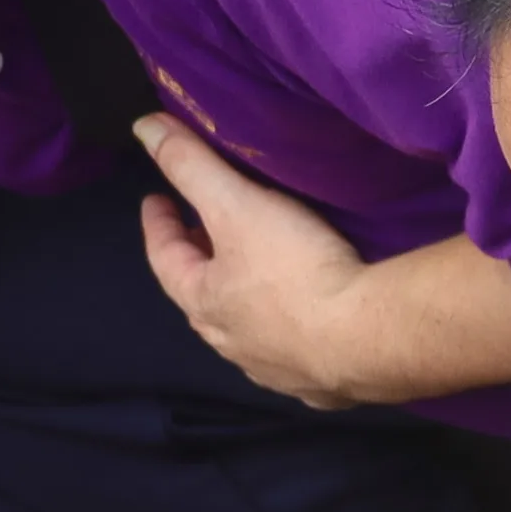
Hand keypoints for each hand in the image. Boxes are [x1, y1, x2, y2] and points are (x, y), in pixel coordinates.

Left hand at [130, 114, 393, 404]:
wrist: (366, 337)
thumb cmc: (294, 269)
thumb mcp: (237, 205)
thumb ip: (191, 165)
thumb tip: (144, 128)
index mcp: (203, 302)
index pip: (165, 258)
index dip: (159, 224)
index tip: (156, 199)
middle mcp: (228, 341)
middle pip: (202, 295)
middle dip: (201, 262)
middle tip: (205, 231)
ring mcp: (272, 367)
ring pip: (244, 328)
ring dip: (243, 300)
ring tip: (254, 275)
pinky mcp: (316, 384)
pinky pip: (291, 352)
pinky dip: (286, 331)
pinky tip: (302, 323)